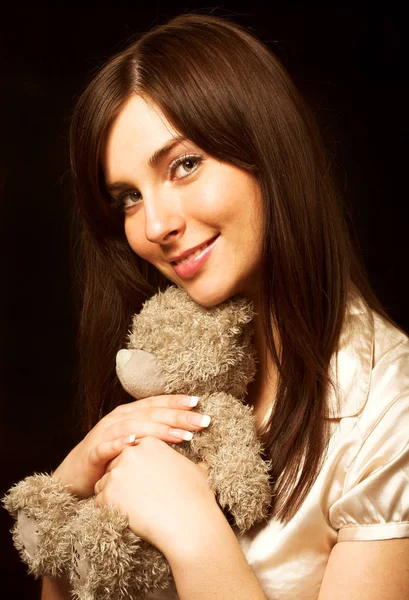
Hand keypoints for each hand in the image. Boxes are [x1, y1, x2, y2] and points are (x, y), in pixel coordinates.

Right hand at [52, 394, 210, 498]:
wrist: (74, 477)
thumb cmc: (110, 460)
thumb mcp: (135, 444)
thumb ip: (156, 437)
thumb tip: (188, 435)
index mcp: (129, 414)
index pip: (155, 404)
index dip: (175, 401)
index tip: (198, 402)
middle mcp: (118, 420)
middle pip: (150, 414)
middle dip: (177, 416)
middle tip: (202, 420)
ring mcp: (104, 435)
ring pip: (133, 427)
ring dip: (158, 430)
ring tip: (181, 435)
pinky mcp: (92, 454)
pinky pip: (106, 447)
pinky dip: (120, 443)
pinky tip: (134, 442)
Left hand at [94, 436, 217, 556]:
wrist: (189, 523)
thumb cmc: (197, 498)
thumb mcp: (197, 471)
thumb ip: (194, 462)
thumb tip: (204, 464)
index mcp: (150, 442)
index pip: (132, 450)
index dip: (136, 466)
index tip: (143, 481)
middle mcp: (131, 452)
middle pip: (116, 463)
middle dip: (122, 478)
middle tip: (137, 496)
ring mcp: (117, 472)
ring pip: (105, 481)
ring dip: (113, 493)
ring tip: (133, 507)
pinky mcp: (108, 494)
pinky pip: (99, 500)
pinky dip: (108, 509)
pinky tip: (125, 515)